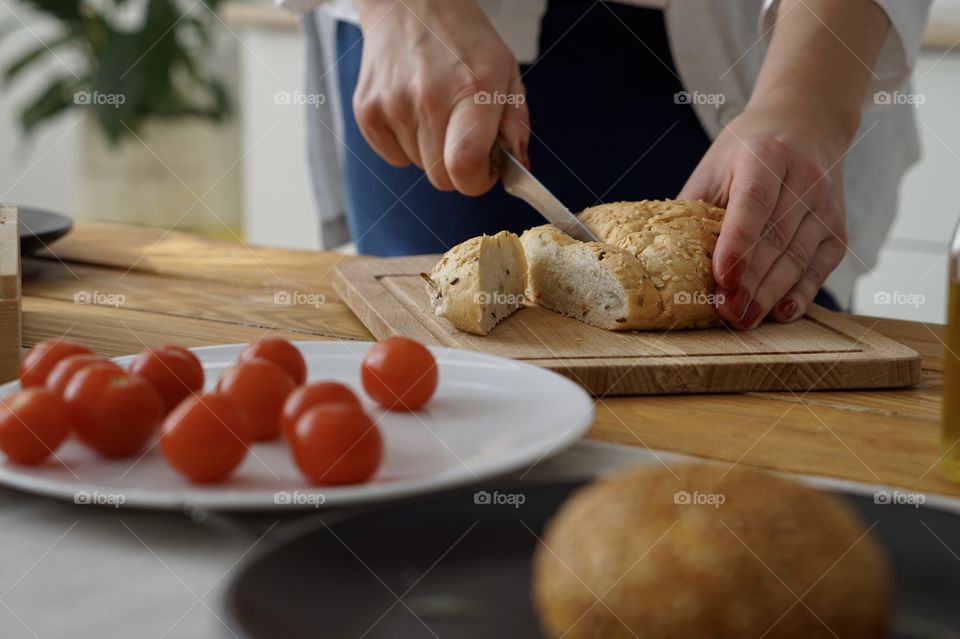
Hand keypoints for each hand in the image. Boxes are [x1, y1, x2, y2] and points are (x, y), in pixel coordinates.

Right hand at [353, 0, 528, 194]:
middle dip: (457, 167)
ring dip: (432, 151)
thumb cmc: (463, 41)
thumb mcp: (506, 71)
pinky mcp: (366, 111)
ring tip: (435, 110)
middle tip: (463, 135)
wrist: (409, 4)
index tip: (484, 169)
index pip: (465, 167)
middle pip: (441, 178)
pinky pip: (394, 158)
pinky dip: (407, 144)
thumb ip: (516, 124)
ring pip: (419, 167)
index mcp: (472, 88)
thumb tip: (518, 167)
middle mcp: (427, 98)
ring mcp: (391, 105)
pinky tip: (413, 110)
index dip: (477, 181)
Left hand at [679, 100, 848, 329]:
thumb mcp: (716, 166)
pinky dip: (800, 293)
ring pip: (798, 257)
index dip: (738, 243)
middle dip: (751, 281)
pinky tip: (780, 313)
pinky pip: (820, 267)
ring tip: (743, 319)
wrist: (808, 123)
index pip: (753, 202)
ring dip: (770, 294)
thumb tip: (664, 259)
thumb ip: (696, 208)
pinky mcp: (837, 228)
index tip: (723, 278)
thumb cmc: (748, 150)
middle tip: (726, 312)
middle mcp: (803, 178)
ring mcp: (825, 204)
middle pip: (776, 238)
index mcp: (764, 155)